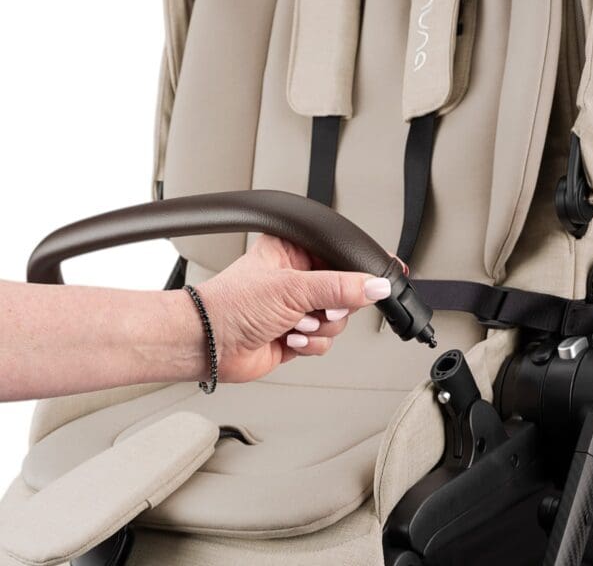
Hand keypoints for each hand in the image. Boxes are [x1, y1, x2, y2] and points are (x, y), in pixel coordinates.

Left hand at [198, 235, 394, 382]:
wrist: (208, 344)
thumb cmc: (232, 305)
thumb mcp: (292, 288)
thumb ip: (339, 287)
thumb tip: (375, 285)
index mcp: (294, 252)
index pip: (340, 256)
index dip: (360, 269)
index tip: (379, 280)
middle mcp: (297, 278)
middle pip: (345, 292)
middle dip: (331, 306)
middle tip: (316, 307)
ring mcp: (298, 308)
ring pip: (338, 320)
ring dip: (318, 327)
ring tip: (293, 323)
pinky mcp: (297, 334)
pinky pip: (324, 341)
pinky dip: (310, 343)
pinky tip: (289, 338)